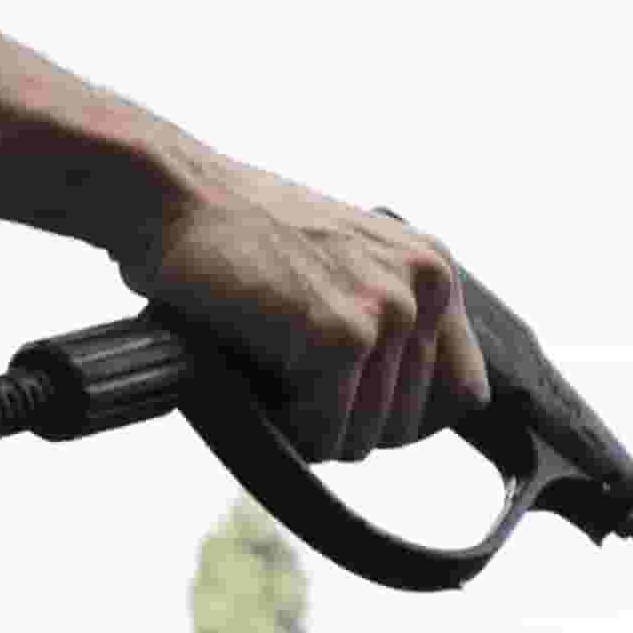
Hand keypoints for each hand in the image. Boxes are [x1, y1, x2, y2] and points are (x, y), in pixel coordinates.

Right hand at [121, 166, 489, 462]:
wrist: (168, 195)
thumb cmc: (237, 241)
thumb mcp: (344, 269)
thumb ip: (391, 326)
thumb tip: (413, 421)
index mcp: (434, 270)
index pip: (464, 395)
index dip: (405, 418)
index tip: (350, 402)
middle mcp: (426, 285)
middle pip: (410, 425)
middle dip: (346, 420)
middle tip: (288, 378)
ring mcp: (388, 309)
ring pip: (366, 437)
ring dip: (310, 425)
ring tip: (265, 368)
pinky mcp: (341, 336)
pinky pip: (324, 432)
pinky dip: (282, 427)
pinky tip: (252, 379)